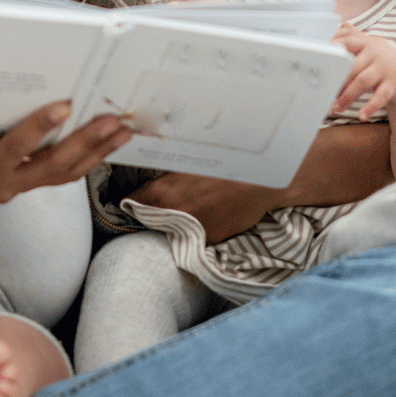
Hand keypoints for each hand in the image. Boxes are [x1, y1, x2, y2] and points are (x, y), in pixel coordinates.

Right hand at [0, 101, 129, 202]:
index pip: (14, 147)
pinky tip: (106, 143)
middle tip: (111, 122)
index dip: (39, 128)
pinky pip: (64, 176)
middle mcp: (2, 182)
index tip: (64, 106)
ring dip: (96, 152)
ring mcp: (17, 188)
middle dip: (85, 142)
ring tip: (121, 132)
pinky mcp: (29, 187)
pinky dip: (87, 158)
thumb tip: (17, 70)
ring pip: (64, 174)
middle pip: (51, 165)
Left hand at [130, 172, 278, 242]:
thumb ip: (169, 170)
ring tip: (199, 200)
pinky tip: (215, 207)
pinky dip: (202, 222)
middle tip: (169, 196)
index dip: (132, 198)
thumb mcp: (191, 157)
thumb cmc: (227, 162)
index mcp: (162, 194)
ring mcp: (193, 230)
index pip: (132, 201)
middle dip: (156, 209)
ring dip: (181, 217)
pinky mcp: (212, 239)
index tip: (133, 197)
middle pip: (153, 216)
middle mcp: (173, 216)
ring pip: (177, 226)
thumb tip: (156, 172)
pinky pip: (199, 231)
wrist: (263, 180)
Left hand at [331, 24, 395, 119]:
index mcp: (365, 41)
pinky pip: (380, 96)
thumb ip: (349, 40)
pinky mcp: (394, 83)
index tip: (316, 62)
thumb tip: (324, 38)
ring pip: (362, 82)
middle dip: (336, 82)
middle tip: (323, 94)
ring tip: (335, 108)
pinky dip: (370, 106)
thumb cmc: (381, 60)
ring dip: (346, 97)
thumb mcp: (368, 47)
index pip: (344, 41)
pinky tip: (361, 115)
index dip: (330, 50)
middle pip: (351, 65)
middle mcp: (375, 51)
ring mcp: (385, 67)